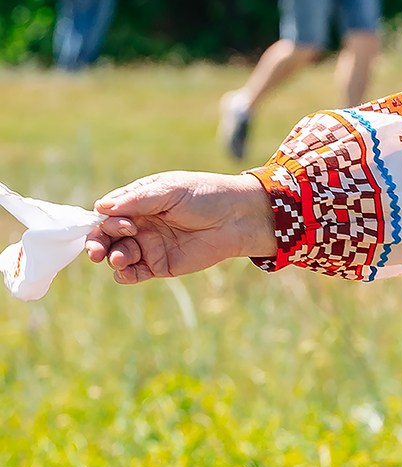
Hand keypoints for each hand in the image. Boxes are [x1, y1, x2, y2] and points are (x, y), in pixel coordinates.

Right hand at [85, 172, 277, 283]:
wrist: (238, 218)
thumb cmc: (206, 196)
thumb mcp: (170, 191)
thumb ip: (136, 200)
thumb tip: (101, 207)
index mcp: (140, 202)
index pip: (108, 213)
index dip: (105, 221)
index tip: (123, 224)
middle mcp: (140, 224)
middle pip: (106, 236)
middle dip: (97, 243)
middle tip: (97, 252)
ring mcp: (149, 245)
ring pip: (118, 255)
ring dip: (113, 258)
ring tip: (121, 258)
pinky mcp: (160, 265)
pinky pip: (134, 273)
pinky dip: (125, 275)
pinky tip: (126, 273)